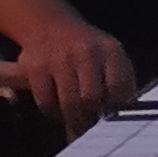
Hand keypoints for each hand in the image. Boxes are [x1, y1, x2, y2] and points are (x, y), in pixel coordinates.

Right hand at [12, 18, 136, 130]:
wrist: (50, 26)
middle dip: (92, 119)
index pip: (118, 86)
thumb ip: (121, 82)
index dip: (116, 108)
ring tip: (78, 128)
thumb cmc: (88, 50)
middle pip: (91, 98)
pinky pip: (45, 102)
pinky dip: (53, 113)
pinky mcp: (34, 67)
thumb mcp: (111, 57)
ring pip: (68, 103)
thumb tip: (123, 115)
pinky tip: (59, 112)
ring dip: (73, 121)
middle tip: (92, 130)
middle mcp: (85, 52)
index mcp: (110, 50)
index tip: (113, 119)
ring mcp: (58, 59)